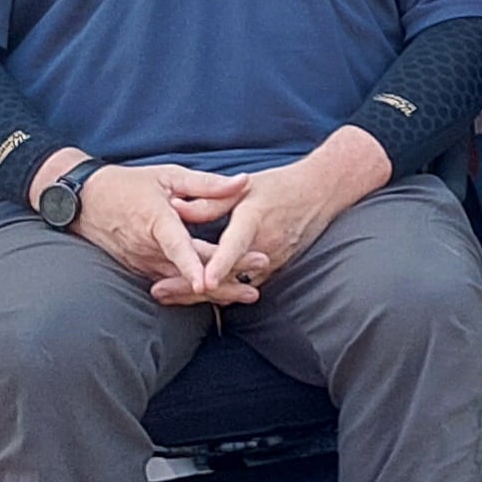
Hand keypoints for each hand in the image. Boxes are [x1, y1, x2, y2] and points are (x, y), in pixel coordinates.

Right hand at [68, 161, 245, 299]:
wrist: (84, 202)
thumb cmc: (128, 184)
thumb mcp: (168, 176)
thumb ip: (207, 183)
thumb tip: (244, 182)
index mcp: (156, 221)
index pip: (177, 246)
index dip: (192, 265)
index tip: (206, 281)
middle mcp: (148, 248)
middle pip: (189, 270)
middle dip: (224, 276)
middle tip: (259, 276)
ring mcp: (143, 263)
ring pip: (181, 284)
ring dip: (214, 290)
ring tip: (247, 293)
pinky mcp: (141, 271)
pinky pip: (171, 285)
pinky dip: (195, 291)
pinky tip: (221, 295)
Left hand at [185, 134, 390, 305]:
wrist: (322, 193)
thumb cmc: (281, 186)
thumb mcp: (245, 186)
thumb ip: (210, 200)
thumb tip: (175, 208)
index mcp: (256, 219)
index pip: (235, 245)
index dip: (219, 265)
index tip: (203, 281)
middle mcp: (266, 245)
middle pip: (228, 275)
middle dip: (193, 286)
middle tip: (158, 291)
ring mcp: (273, 260)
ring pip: (234, 284)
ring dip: (200, 292)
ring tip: (166, 294)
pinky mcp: (274, 269)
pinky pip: (243, 284)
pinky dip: (219, 291)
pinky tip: (193, 294)